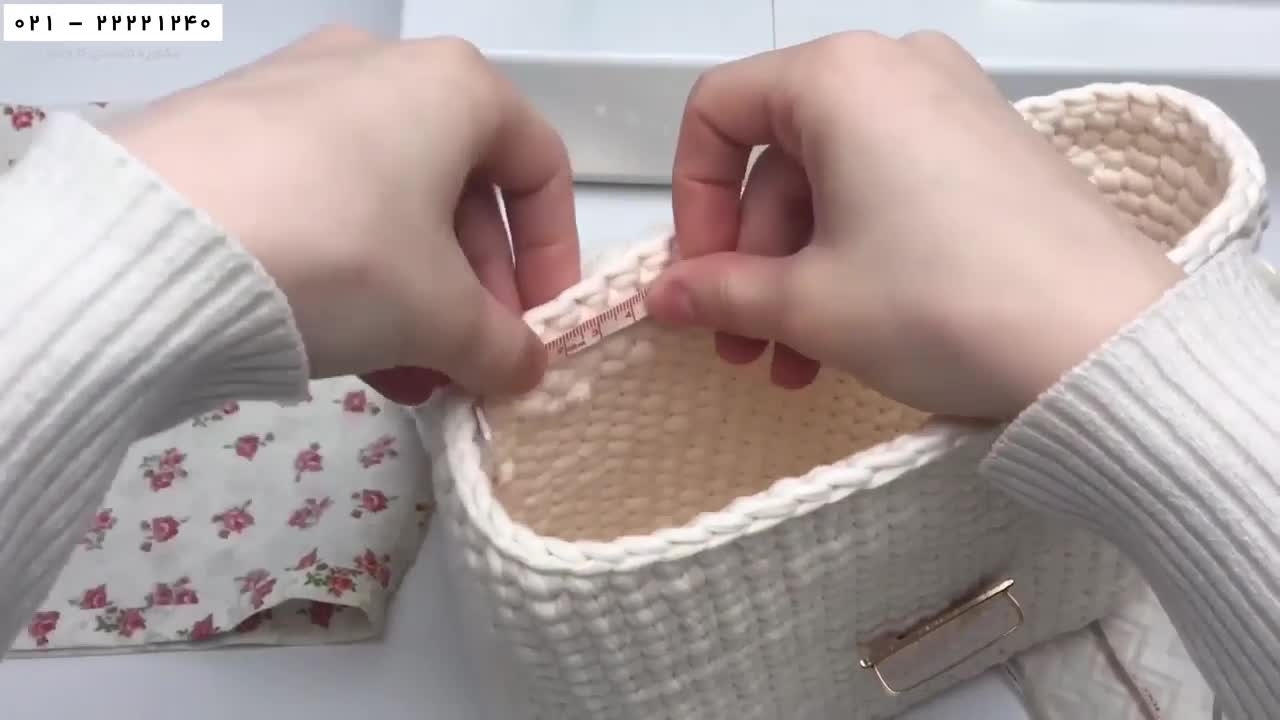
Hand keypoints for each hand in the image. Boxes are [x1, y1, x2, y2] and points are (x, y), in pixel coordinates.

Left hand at [105, 27, 578, 403]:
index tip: (539, 326)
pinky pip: (319, 200)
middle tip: (468, 358)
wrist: (152, 247)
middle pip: (459, 188)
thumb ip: (501, 347)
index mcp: (452, 86)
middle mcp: (377, 68)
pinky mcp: (228, 129)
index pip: (540, 167)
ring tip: (405, 372)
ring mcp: (294, 92)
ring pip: (387, 200)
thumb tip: (525, 370)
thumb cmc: (341, 254)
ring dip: (414, 291)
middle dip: (475, 287)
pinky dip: (349, 268)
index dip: (554, 256)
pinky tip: (340, 343)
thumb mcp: (439, 317)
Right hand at [647, 32, 1182, 418]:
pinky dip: (854, 258)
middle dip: (749, 260)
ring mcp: (952, 108)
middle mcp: (899, 71)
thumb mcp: (810, 303)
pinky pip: (890, 193)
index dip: (691, 200)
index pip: (718, 112)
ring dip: (798, 275)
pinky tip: (846, 336)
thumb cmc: (953, 302)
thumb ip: (719, 292)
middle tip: (741, 341)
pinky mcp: (990, 154)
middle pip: (778, 159)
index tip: (696, 276)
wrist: (1107, 345)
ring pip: (833, 186)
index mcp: (840, 78)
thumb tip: (664, 296)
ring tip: (793, 361)